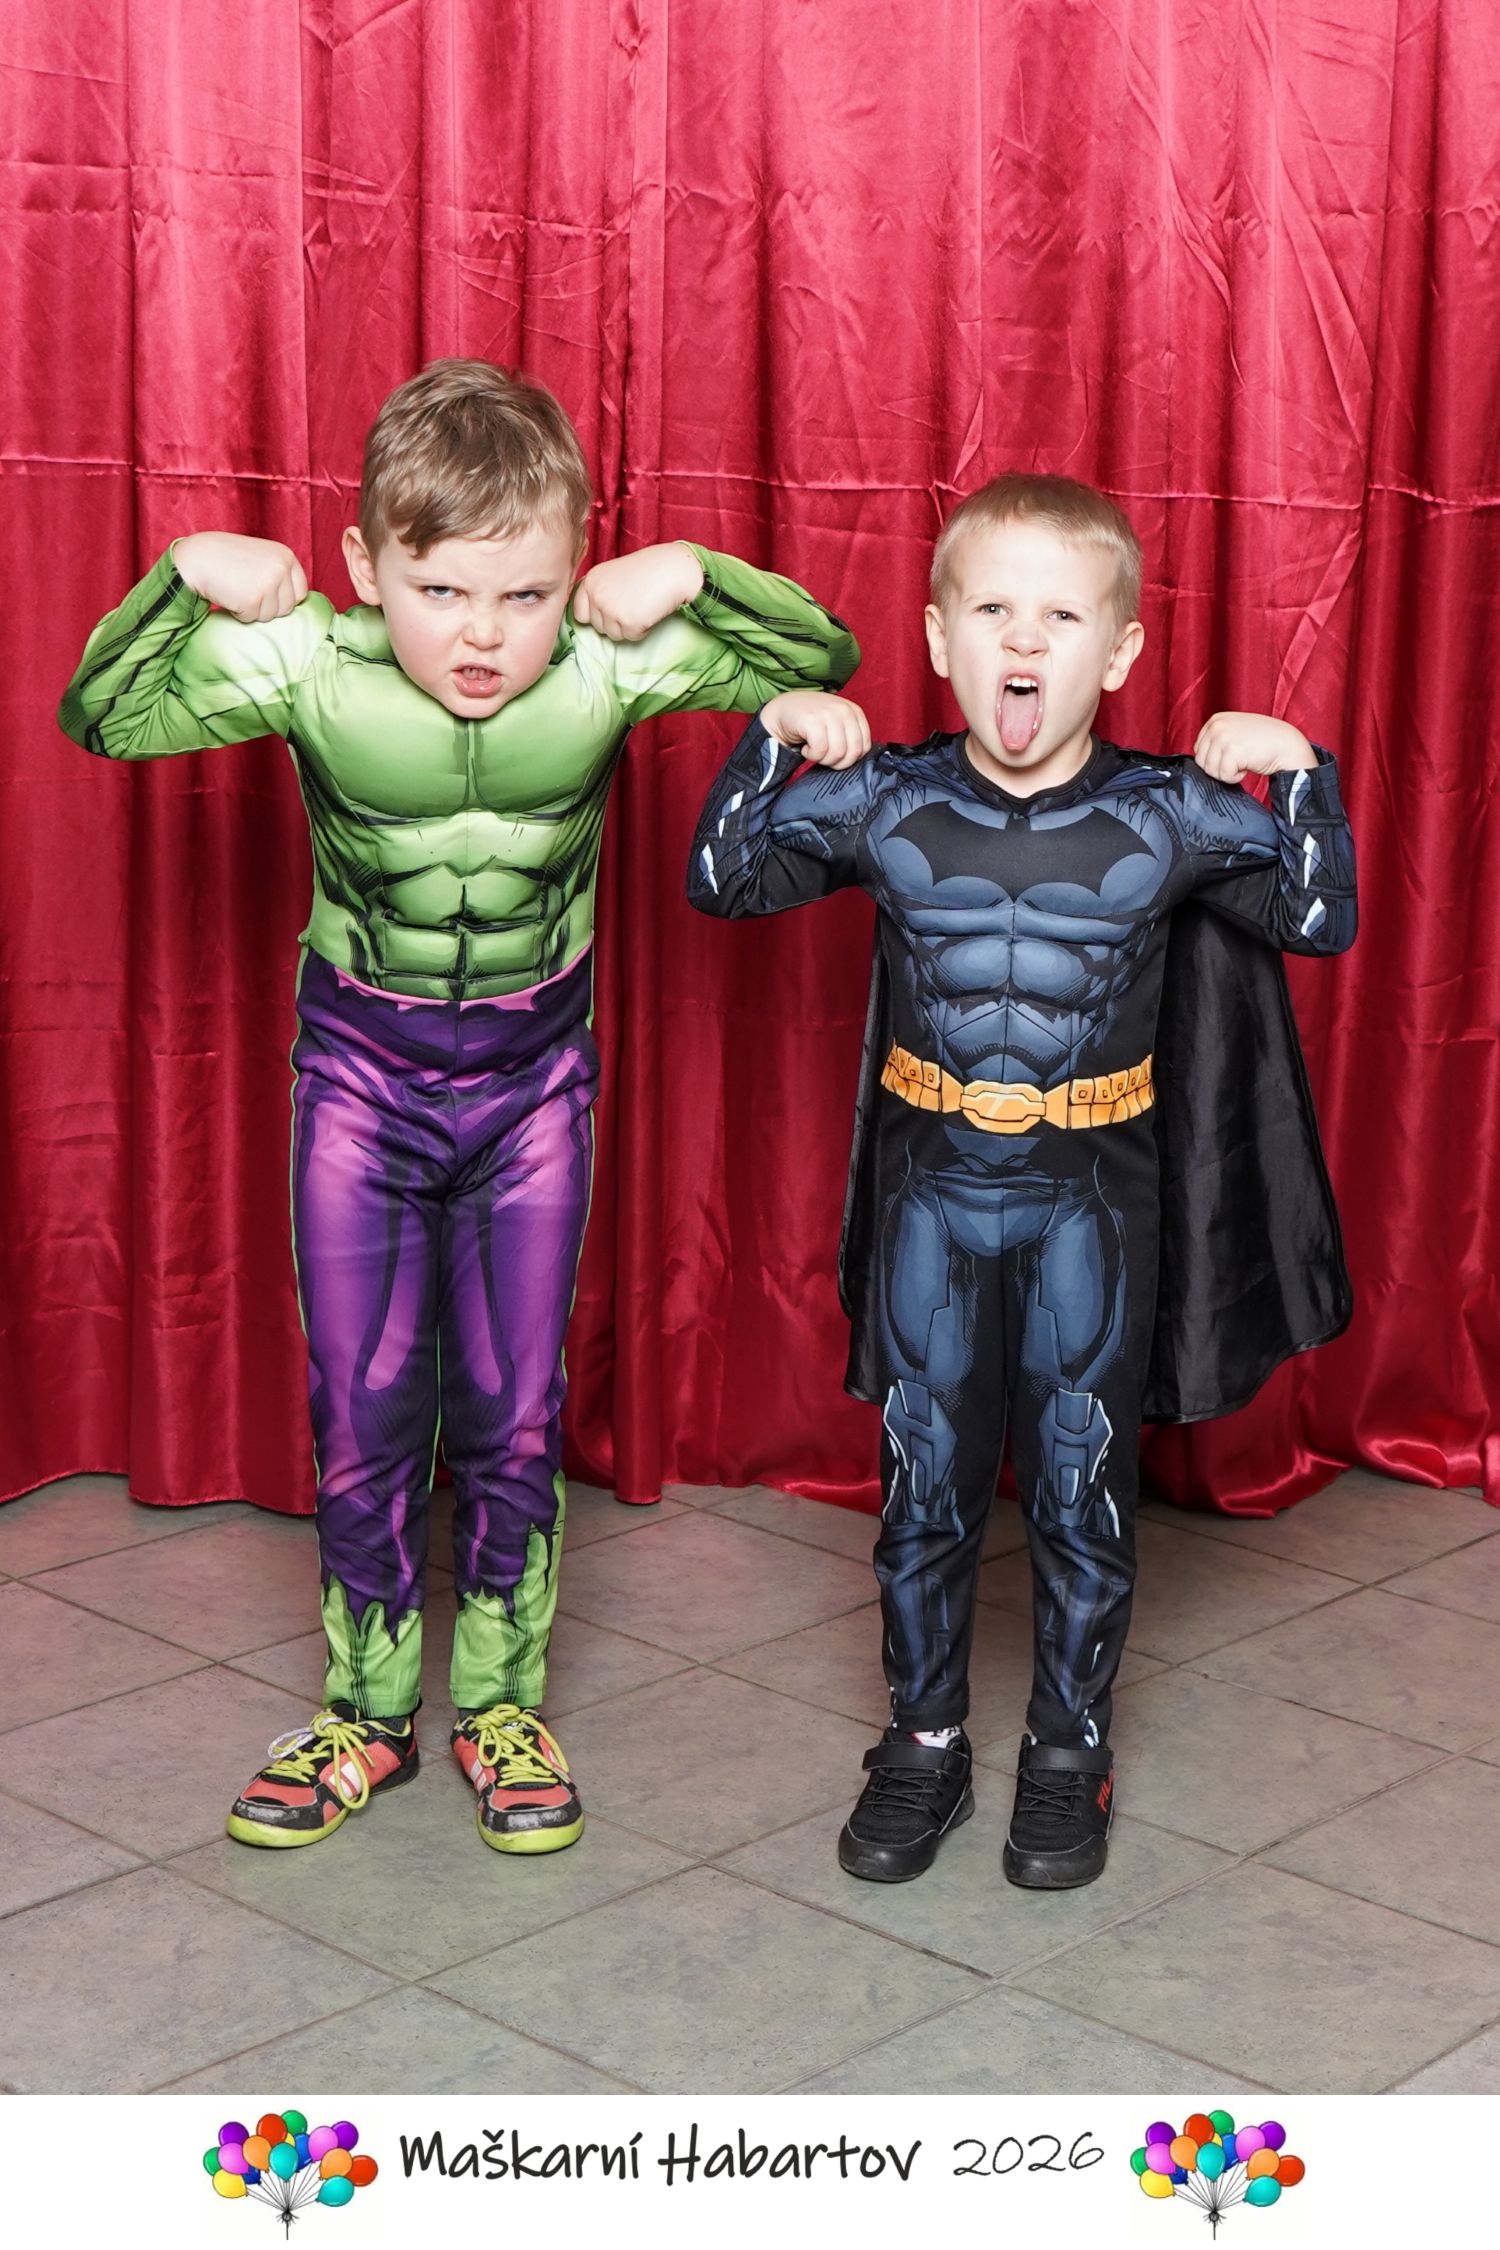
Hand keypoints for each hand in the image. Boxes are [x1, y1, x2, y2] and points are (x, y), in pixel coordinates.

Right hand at [172, 533, 307, 622]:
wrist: (198, 557)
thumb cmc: (228, 559)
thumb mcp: (262, 557)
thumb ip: (280, 573)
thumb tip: (299, 602)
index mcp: (286, 556)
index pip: (301, 593)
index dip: (283, 599)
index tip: (267, 595)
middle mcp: (281, 568)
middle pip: (286, 608)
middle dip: (268, 607)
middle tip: (247, 591)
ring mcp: (268, 583)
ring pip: (269, 616)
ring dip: (253, 610)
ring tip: (237, 590)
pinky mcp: (252, 599)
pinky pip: (251, 619)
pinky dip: (238, 613)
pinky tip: (229, 595)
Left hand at [572, 542, 704, 639]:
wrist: (673, 569)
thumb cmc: (648, 571)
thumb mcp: (613, 575)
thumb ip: (599, 592)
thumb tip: (588, 618)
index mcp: (590, 581)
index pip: (579, 613)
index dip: (597, 615)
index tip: (613, 607)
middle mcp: (596, 595)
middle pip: (598, 627)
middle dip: (616, 621)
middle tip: (634, 601)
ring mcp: (610, 609)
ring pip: (614, 635)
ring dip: (629, 626)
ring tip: (642, 604)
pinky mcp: (627, 622)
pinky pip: (632, 637)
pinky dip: (643, 629)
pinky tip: (650, 611)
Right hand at [761, 691, 872, 769]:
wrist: (783, 710)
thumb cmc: (812, 722)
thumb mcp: (837, 724)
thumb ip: (851, 736)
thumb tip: (858, 759)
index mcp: (855, 711)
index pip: (865, 746)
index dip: (850, 759)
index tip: (837, 757)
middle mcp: (844, 710)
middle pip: (853, 752)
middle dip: (838, 762)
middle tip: (824, 757)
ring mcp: (828, 713)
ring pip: (837, 752)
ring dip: (823, 759)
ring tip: (814, 751)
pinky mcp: (812, 720)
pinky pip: (820, 750)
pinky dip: (811, 755)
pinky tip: (806, 748)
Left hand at [1193, 711, 1317, 781]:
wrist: (1287, 744)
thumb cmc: (1262, 741)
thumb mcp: (1235, 731)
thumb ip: (1216, 739)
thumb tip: (1199, 759)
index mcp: (1215, 720)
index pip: (1199, 750)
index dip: (1214, 760)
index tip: (1232, 756)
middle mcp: (1217, 726)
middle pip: (1201, 762)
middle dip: (1219, 768)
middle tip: (1238, 762)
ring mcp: (1223, 737)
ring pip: (1211, 770)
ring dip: (1227, 773)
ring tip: (1243, 762)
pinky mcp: (1232, 750)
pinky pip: (1224, 776)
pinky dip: (1236, 778)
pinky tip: (1248, 766)